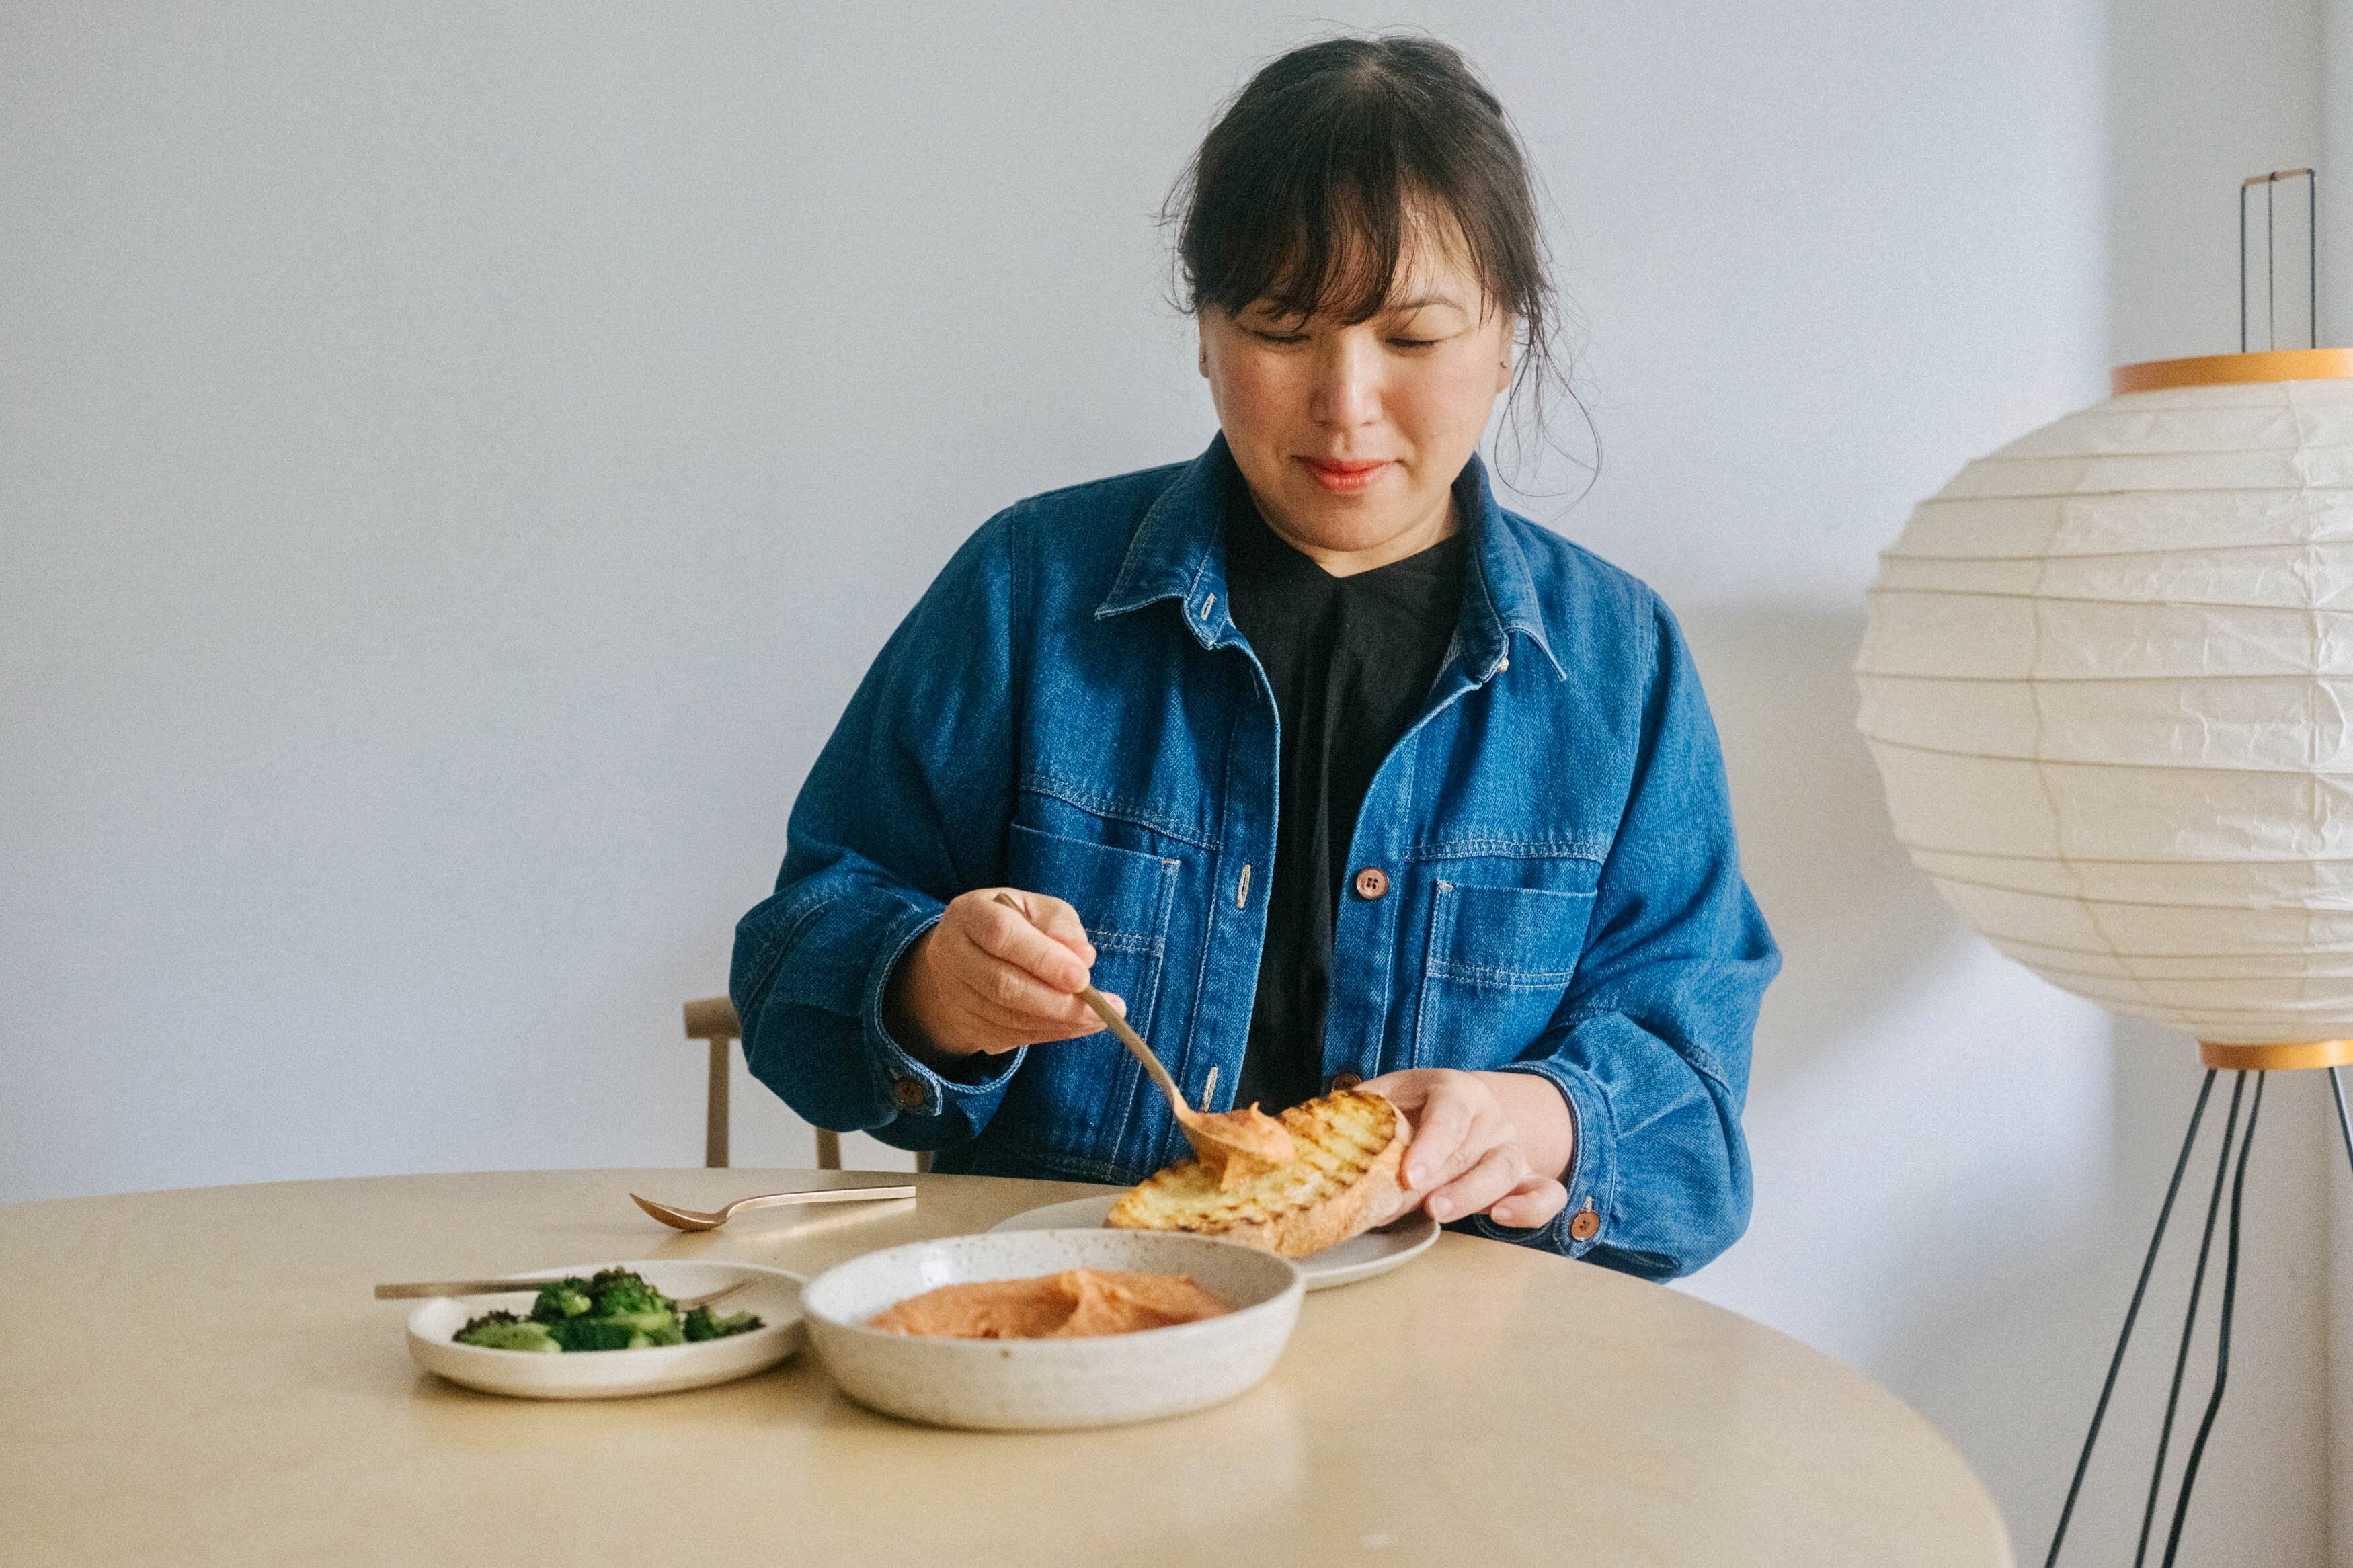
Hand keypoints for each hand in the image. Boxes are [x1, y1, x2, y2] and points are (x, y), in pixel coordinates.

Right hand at [883, 887, 1123, 1061]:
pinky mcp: (965, 1025)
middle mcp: (951, 954)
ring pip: (1009, 1018)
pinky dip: (1050, 1034)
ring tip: (1100, 1018)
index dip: (1044, 959)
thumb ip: (1060, 924)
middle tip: (1102, 1008)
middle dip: (1058, 1002)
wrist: (963, 956)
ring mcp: (954, 995)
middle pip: (1004, 985)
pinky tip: (1078, 1026)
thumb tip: (1084, 958)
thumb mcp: (1035, 909)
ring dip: (1060, 1023)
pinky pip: (1012, 1036)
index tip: (1083, 977)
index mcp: (969, 914)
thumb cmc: (1011, 925)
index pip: (1003, 935)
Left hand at [1361, 1069, 1571, 1230]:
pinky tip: (1501, 1218)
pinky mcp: (1527, 1177)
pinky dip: (1531, 1208)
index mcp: (1455, 1090)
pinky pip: (1545, 1193)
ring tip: (1439, 1212)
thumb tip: (1313, 1142)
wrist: (1462, 1109)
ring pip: (1505, 1169)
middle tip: (1404, 1204)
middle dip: (1436, 1181)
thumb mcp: (1385, 1096)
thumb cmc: (1414, 1107)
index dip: (1430, 1144)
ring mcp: (1510, 1147)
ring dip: (1472, 1194)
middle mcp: (1489, 1116)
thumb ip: (1358, 1114)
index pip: (1449, 1113)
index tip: (1409, 1174)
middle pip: (1469, 1149)